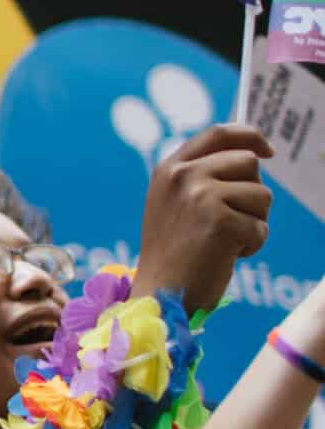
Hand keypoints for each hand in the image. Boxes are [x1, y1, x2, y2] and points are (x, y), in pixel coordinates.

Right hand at [133, 124, 271, 313]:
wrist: (159, 294)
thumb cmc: (172, 256)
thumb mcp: (174, 205)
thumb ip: (201, 177)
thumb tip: (253, 155)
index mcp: (169, 170)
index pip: (218, 134)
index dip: (249, 136)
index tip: (268, 151)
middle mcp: (182, 176)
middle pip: (248, 163)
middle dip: (251, 193)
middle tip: (231, 223)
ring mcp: (200, 196)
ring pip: (261, 195)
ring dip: (254, 222)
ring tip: (223, 242)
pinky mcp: (220, 221)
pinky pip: (261, 226)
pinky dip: (251, 246)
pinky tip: (224, 257)